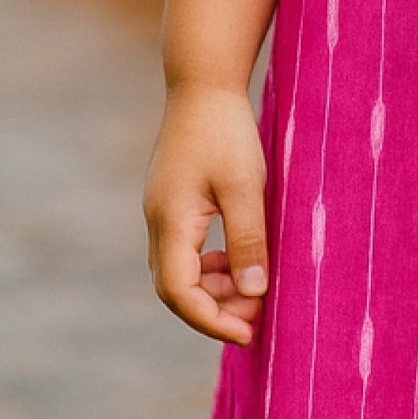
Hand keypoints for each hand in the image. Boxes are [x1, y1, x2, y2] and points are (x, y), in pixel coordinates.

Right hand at [144, 82, 269, 346]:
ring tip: (255, 289)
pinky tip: (240, 260)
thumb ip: (248, 240)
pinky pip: (185, 251)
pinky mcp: (171, 203)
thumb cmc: (227, 131)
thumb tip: (254, 292)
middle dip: (215, 310)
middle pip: (175, 288)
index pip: (178, 292)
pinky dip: (212, 266)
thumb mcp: (246, 186)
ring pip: (180, 271)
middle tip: (260, 315)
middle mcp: (158, 221)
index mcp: (171, 221)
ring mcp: (161, 212)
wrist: (202, 84)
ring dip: (214, 289)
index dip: (211, 320)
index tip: (249, 334)